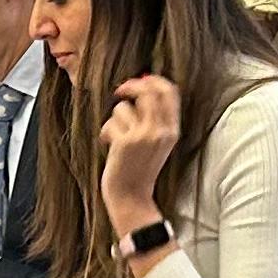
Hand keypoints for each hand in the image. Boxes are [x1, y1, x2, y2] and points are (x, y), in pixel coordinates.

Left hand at [97, 74, 181, 240]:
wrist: (131, 197)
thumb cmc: (139, 168)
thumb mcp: (157, 142)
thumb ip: (155, 117)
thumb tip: (143, 83)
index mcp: (172, 130)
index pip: (170, 91)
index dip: (153, 80)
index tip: (140, 80)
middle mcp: (161, 131)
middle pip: (148, 90)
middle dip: (130, 87)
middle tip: (119, 92)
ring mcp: (144, 136)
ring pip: (124, 107)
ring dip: (115, 120)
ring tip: (117, 138)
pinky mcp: (125, 142)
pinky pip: (111, 123)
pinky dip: (106, 133)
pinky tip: (109, 146)